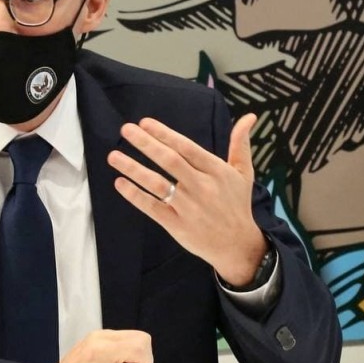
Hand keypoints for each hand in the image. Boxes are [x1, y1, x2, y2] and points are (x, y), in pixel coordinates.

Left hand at [107, 114, 267, 285]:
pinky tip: (120, 183)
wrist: (238, 245)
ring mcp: (188, 207)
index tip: (144, 122)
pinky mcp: (177, 225)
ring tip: (114, 156)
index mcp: (216, 171)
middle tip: (126, 129)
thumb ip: (240, 144)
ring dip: (133, 169)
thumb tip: (249, 117)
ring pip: (157, 184)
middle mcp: (202, 187)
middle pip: (170, 161)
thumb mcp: (243, 173)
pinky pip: (152, 207)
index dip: (165, 134)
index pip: (187, 148)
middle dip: (146, 144)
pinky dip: (135, 196)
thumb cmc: (237, 204)